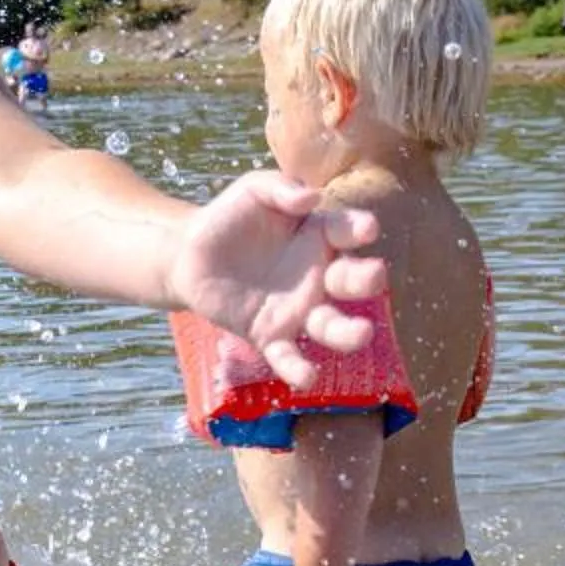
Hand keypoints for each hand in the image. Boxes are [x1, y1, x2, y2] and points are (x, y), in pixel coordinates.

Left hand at [172, 171, 386, 387]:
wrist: (189, 254)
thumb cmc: (229, 217)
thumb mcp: (254, 190)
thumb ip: (282, 188)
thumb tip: (310, 199)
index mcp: (320, 236)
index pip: (347, 231)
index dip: (359, 229)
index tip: (366, 229)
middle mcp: (318, 275)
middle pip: (351, 281)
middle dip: (366, 280)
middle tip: (375, 275)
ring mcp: (297, 309)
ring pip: (330, 326)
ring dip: (348, 332)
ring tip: (362, 333)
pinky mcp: (270, 335)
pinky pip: (289, 355)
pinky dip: (299, 368)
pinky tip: (308, 377)